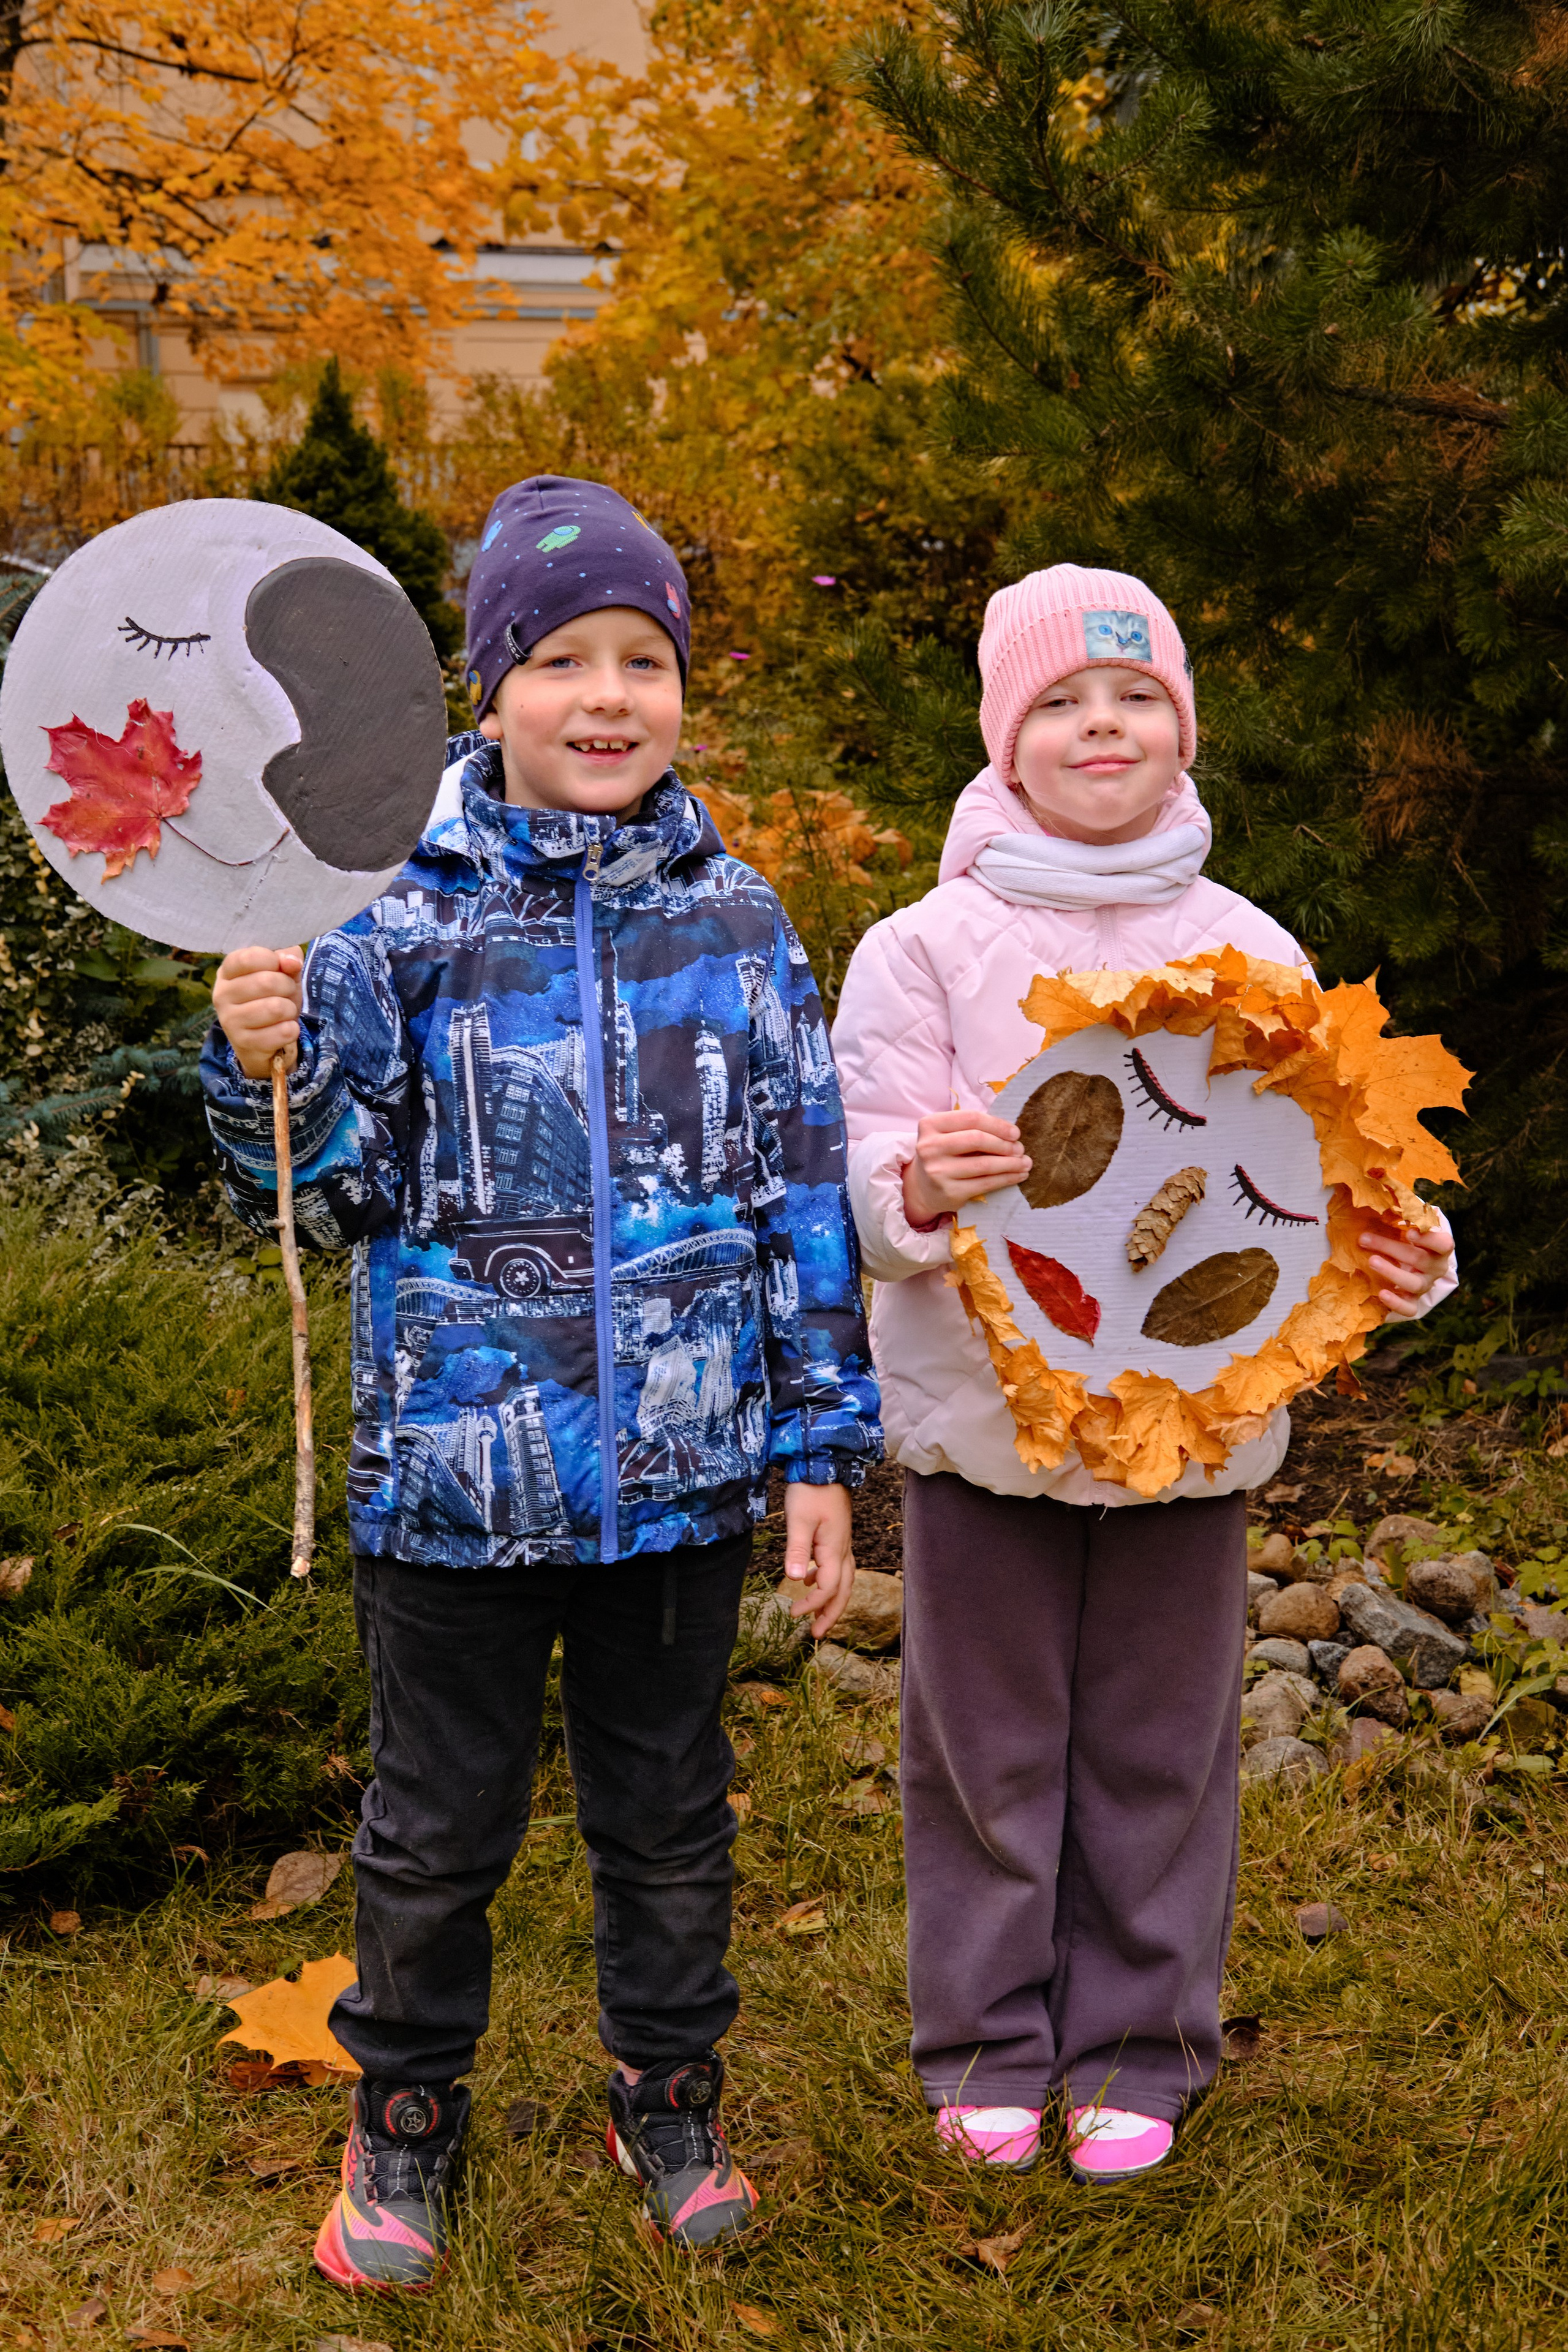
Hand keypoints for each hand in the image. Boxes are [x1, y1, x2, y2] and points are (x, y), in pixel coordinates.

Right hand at [213, 944, 303, 1080]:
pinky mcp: (243, 1043)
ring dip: (290, 1009)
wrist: (263, 1041)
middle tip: (286, 993)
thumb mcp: (281, 973)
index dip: (274, 960)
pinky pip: (282, 1032)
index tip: (281, 967)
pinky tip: (283, 1029)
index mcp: (227, 971)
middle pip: (267, 982)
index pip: (249, 958)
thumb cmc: (272, 998)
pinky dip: (292, 1030)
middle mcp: (222, 994)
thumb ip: (287, 958)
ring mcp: (229, 1020)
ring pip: (275, 1008)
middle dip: (288, 987)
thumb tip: (292, 961)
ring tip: (284, 1012)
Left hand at [782, 1481, 854, 1638]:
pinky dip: (827, 1579)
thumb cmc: (811, 1490)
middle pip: (843, 1590)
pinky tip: (810, 1579)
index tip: (793, 1613)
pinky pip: (837, 1566)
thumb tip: (794, 1579)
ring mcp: (842, 1542)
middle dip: (831, 1613)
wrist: (824, 1464)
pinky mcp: (837, 1535)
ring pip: (843, 1579)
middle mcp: (843, 1549)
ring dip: (831, 1599)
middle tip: (817, 1633)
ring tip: (816, 1614)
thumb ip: (797, 1550)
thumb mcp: (799, 1519)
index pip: (828, 1588)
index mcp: (835, 1549)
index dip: (813, 1604)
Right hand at [902, 1108, 1031, 1225]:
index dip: (997, 1124)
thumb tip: (1012, 1133)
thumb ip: (970, 1127)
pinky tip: (1018, 1176)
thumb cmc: (943, 1154)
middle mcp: (930, 1147)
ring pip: (984, 1164)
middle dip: (1005, 1144)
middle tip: (1020, 1149)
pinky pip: (985, 1184)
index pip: (970, 1118)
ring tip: (1025, 1163)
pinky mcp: (949, 1192)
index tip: (1015, 1132)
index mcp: (930, 1125)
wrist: (922, 1188)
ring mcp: (938, 1172)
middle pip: (977, 1139)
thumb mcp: (947, 1134)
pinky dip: (1006, 1179)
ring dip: (1011, 1163)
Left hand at [1361, 1218, 1453, 1319]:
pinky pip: (1409, 1308)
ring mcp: (1425, 1286)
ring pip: (1414, 1283)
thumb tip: (1387, 1192)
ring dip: (1392, 1272)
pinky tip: (1381, 1294)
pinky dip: (1396, 1303)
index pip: (1444, 1244)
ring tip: (1371, 1261)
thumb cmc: (1407, 1240)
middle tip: (1365, 1239)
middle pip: (1418, 1259)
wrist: (1411, 1267)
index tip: (1409, 1231)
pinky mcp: (1413, 1303)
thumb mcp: (1408, 1225)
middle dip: (1390, 1247)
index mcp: (1438, 1248)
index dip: (1429, 1238)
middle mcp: (1435, 1269)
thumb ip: (1404, 1213)